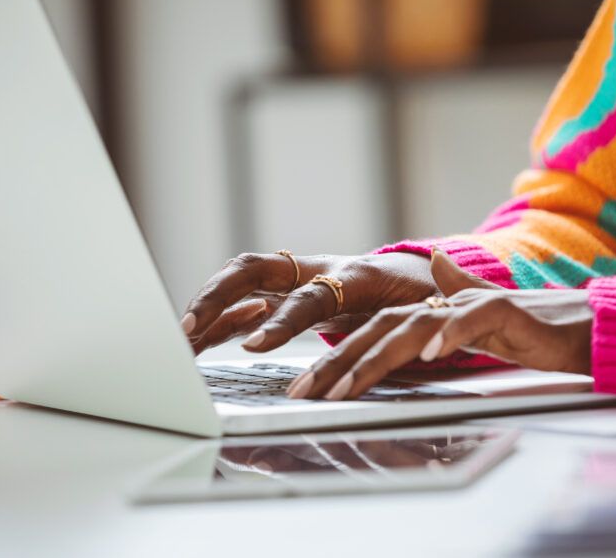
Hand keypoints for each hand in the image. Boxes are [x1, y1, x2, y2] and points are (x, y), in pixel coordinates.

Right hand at [182, 252, 435, 353]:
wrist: (416, 277)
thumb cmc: (425, 291)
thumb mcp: (433, 298)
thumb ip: (432, 299)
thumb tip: (436, 291)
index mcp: (354, 273)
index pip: (309, 296)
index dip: (282, 319)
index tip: (255, 345)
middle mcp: (317, 270)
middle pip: (255, 270)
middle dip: (218, 295)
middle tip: (190, 328)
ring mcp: (297, 280)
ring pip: (240, 282)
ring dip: (208, 306)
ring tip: (179, 337)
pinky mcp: (287, 296)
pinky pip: (245, 305)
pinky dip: (221, 320)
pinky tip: (199, 339)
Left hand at [285, 250, 593, 399]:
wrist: (592, 325)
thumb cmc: (538, 331)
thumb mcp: (484, 320)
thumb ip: (456, 295)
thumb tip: (434, 263)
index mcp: (436, 312)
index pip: (376, 331)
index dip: (338, 357)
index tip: (306, 388)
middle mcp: (448, 304)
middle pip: (381, 328)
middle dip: (338, 361)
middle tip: (304, 392)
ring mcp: (475, 305)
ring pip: (414, 325)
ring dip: (376, 356)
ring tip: (347, 385)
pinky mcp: (508, 311)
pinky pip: (473, 320)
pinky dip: (449, 334)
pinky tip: (429, 354)